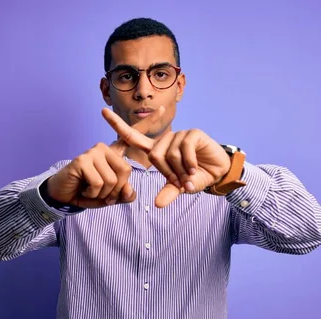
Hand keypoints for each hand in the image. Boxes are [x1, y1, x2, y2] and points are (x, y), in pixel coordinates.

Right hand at [46, 107, 166, 208]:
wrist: (63, 196)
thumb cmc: (87, 193)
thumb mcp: (110, 196)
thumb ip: (124, 194)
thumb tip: (130, 192)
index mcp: (114, 154)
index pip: (133, 136)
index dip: (149, 123)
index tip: (163, 108)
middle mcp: (105, 149)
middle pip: (125, 172)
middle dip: (115, 190)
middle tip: (101, 193)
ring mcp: (93, 152)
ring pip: (111, 180)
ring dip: (102, 193)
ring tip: (90, 190)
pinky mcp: (82, 160)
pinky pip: (98, 183)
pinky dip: (92, 193)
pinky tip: (84, 189)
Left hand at [102, 107, 229, 207]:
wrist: (218, 172)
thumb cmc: (196, 177)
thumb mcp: (180, 187)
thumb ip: (168, 193)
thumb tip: (157, 205)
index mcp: (157, 150)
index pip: (132, 137)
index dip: (117, 125)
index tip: (102, 111)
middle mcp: (165, 140)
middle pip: (153, 156)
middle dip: (168, 173)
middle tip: (181, 180)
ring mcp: (179, 135)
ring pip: (169, 154)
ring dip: (181, 170)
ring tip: (190, 174)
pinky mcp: (192, 133)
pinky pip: (184, 149)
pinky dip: (189, 163)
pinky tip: (196, 168)